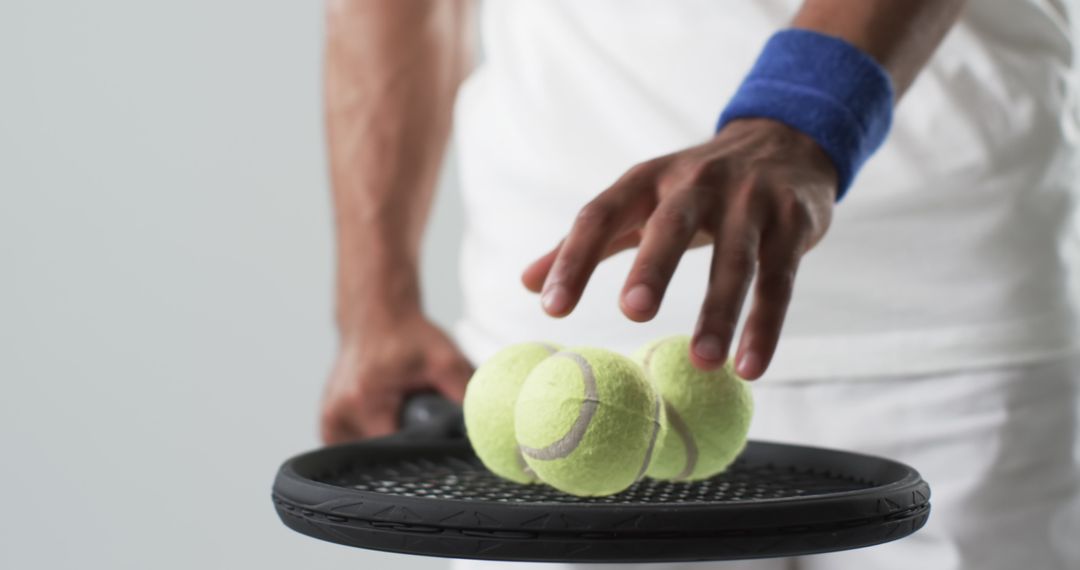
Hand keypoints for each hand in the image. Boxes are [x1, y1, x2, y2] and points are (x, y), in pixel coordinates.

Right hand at [320, 313, 472, 442]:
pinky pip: (354, 444)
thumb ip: (466, 394)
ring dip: (387, 441)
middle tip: (416, 415)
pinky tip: (385, 416)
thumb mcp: (446, 361)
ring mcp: (329, 419)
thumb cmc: (407, 335)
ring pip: (367, 455)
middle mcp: (339, 413)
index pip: (396, 452)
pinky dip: (373, 436)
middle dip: (404, 443)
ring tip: (398, 412)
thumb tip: (483, 426)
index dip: (419, 450)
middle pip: (381, 456)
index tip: (432, 438)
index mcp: (363, 401)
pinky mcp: (327, 421)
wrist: (377, 315)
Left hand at [522, 119, 836, 378]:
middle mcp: (697, 182)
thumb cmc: (695, 186)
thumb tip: (526, 282)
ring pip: (735, 258)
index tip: (551, 309)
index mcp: (647, 180)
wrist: (784, 142)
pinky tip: (749, 366)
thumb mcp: (640, 201)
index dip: (575, 259)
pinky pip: (779, 279)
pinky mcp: (793, 223)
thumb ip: (589, 241)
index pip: (602, 215)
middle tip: (633, 313)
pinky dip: (765, 324)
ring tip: (702, 361)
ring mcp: (750, 200)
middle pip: (672, 224)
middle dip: (654, 266)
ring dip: (719, 310)